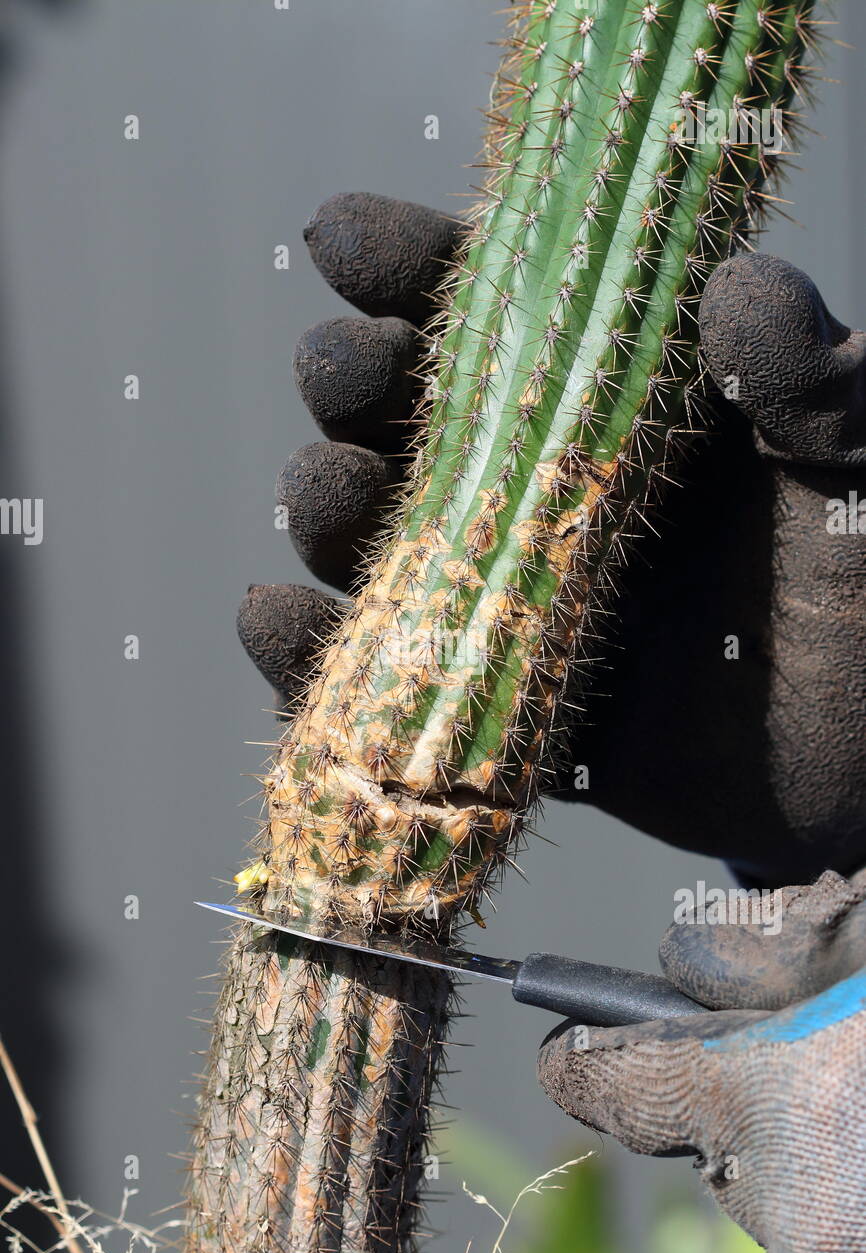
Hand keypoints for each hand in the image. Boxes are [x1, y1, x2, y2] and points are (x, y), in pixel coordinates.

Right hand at [238, 190, 865, 888]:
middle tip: (345, 375)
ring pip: (386, 547)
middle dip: (357, 386)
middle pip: (414, 425)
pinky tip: (273, 619)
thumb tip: (739, 287)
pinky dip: (318, 659)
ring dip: (329, 511)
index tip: (347, 240)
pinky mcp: (501, 713)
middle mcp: (551, 498)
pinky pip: (392, 685)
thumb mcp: (864, 466)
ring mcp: (517, 606)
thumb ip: (817, 384)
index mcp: (621, 410)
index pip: (502, 318)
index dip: (414, 271)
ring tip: (324, 490)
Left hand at [538, 868, 865, 1252]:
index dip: (579, 1058)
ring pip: (768, 1190)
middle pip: (703, 1139)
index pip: (613, 1083)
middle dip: (735, 1094)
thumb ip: (770, 944)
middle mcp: (792, 1204)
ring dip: (801, 1146)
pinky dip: (844, 1191)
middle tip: (817, 1054)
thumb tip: (678, 964)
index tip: (561, 1045)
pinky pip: (823, 1233)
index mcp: (779, 1099)